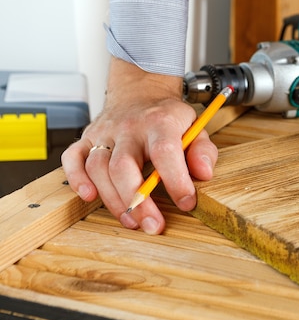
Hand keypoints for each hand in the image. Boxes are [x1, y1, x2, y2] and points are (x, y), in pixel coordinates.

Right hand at [61, 58, 218, 233]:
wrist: (140, 93)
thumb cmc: (168, 118)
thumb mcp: (196, 127)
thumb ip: (203, 151)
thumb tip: (204, 173)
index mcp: (160, 122)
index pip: (165, 151)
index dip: (175, 180)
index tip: (187, 202)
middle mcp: (129, 127)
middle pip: (124, 165)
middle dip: (137, 201)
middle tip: (152, 225)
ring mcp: (105, 132)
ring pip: (99, 168)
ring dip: (113, 200)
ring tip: (132, 221)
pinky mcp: (87, 139)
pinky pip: (73, 159)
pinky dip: (77, 179)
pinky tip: (90, 197)